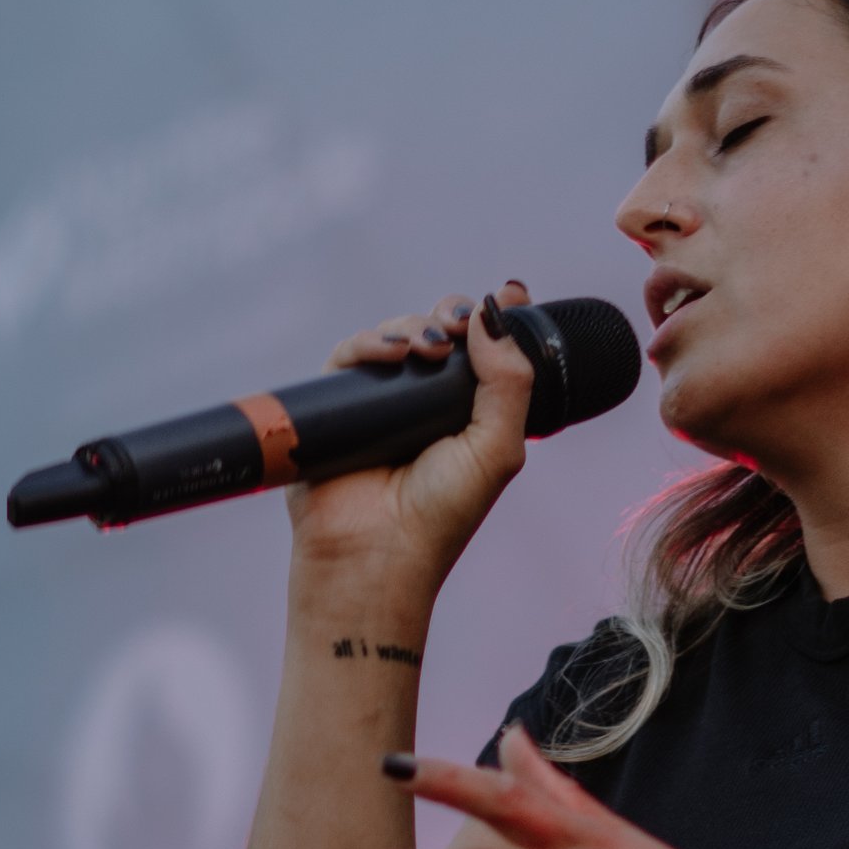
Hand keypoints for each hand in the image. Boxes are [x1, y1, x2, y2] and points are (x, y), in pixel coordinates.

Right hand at [287, 281, 533, 599]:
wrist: (375, 554)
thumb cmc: (441, 515)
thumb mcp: (497, 448)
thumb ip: (509, 382)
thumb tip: (492, 316)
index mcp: (469, 413)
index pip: (484, 351)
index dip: (495, 319)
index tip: (510, 293)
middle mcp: (425, 404)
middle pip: (439, 332)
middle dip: (452, 316)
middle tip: (458, 327)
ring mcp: (380, 402)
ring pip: (395, 336)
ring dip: (414, 327)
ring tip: (427, 348)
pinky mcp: (337, 404)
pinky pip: (349, 355)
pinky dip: (369, 342)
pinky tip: (390, 353)